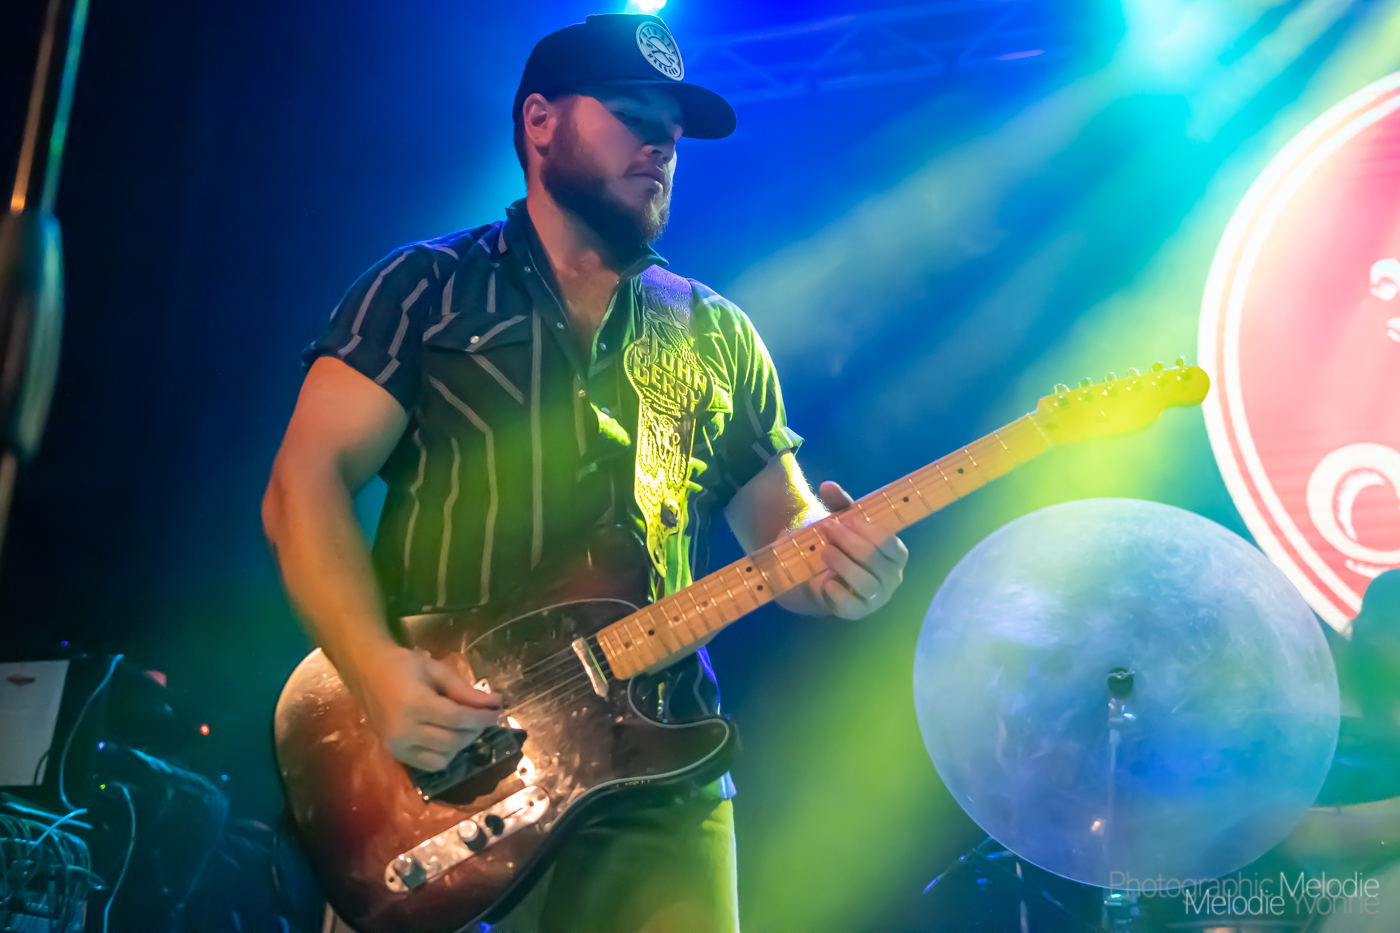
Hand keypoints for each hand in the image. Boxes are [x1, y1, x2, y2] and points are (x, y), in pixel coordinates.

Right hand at [345, 644, 502, 770]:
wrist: (367, 672)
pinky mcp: (395, 755)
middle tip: (485, 716)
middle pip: (453, 741)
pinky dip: (446, 754)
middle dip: (475, 730)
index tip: (498, 711)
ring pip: (444, 758)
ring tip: (466, 725)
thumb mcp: (437, 670)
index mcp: (414, 704)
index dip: (482, 718)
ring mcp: (397, 746)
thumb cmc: (403, 665)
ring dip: (461, 744)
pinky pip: (430, 764)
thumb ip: (465, 690)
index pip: (458, 719)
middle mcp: (403, 730)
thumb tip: (495, 703)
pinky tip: (449, 736)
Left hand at [809, 481, 908, 618]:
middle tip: (826, 529)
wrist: (820, 575)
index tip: (846, 519)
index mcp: (895, 554)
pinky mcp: (857, 612)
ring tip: (824, 551)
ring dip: (841, 563)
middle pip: (875, 560)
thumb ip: (838, 503)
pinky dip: (838, 593)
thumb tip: (827, 486)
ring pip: (866, 583)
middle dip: (848, 542)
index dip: (867, 530)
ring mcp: (876, 597)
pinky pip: (852, 606)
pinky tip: (825, 581)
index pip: (890, 543)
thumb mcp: (841, 521)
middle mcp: (891, 577)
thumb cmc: (840, 545)